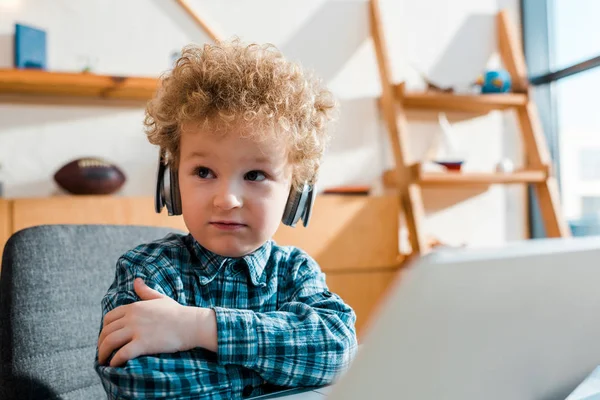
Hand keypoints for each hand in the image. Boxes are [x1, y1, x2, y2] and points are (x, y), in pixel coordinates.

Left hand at [97, 278, 216, 366]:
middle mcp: (132, 318)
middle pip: (106, 331)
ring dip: (103, 353)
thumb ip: (145, 291)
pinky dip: (115, 361)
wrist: (191, 324)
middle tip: (103, 352)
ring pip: (110, 343)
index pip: (109, 318)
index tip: (106, 337)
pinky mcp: (142, 344)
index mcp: (134, 307)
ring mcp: (136, 330)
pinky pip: (122, 354)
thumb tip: (136, 280)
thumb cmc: (177, 312)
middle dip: (101, 343)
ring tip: (104, 361)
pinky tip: (114, 365)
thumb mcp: (159, 298)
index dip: (104, 329)